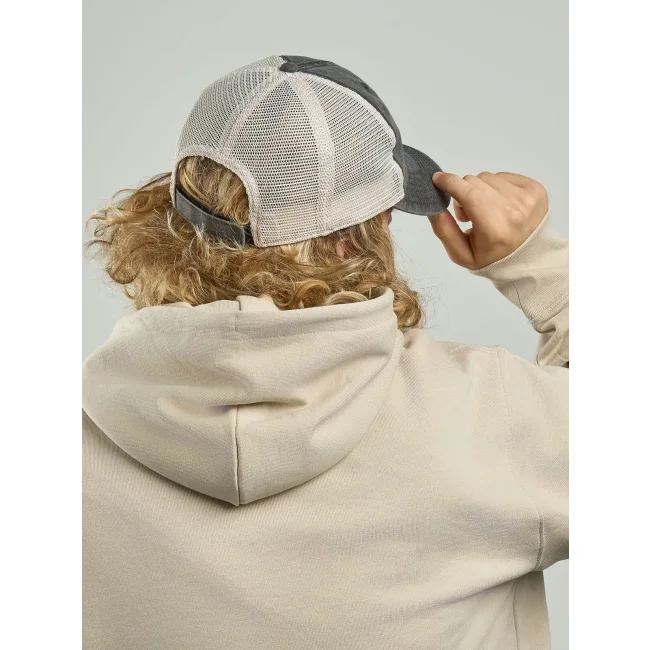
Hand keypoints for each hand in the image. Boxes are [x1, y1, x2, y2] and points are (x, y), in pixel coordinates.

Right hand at [429, 171, 548, 269]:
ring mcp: (527, 197)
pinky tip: (500, 204)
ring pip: (488, 177)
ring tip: (486, 210)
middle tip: (467, 214)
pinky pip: (504, 176)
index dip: (449, 182)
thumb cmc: (491, 258)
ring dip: (480, 190)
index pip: (468, 193)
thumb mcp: (461, 254)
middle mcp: (513, 209)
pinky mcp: (536, 188)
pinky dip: (496, 187)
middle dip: (463, 192)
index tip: (437, 180)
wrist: (529, 259)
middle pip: (474, 182)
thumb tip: (432, 205)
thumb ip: (444, 230)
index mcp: (494, 228)